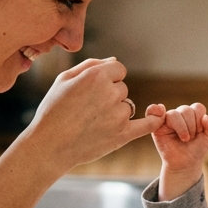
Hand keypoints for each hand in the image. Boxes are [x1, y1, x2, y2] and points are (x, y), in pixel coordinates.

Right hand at [19, 58, 162, 172]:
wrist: (49, 146)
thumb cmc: (53, 111)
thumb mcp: (64, 80)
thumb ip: (90, 65)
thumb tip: (114, 61)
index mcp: (96, 75)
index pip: (118, 69)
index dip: (108, 78)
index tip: (95, 89)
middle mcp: (110, 92)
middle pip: (122, 87)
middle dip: (109, 95)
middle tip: (88, 109)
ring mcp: (118, 114)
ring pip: (127, 105)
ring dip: (116, 111)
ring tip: (93, 122)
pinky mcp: (123, 135)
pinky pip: (147, 124)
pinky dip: (153, 120)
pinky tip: (158, 117)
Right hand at [147, 102, 207, 199]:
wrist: (185, 163)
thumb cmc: (196, 149)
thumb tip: (206, 117)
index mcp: (193, 114)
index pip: (198, 108)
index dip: (200, 121)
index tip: (199, 133)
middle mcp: (180, 114)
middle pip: (186, 110)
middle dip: (192, 126)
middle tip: (190, 138)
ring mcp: (168, 119)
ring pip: (174, 114)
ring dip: (182, 128)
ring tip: (184, 139)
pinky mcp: (157, 126)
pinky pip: (156, 113)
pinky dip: (155, 111)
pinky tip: (160, 113)